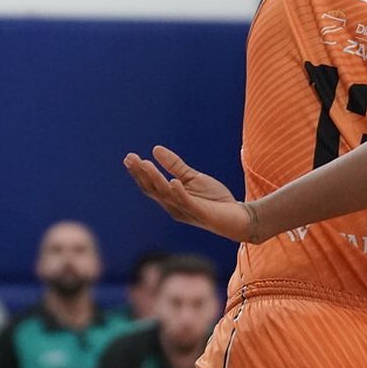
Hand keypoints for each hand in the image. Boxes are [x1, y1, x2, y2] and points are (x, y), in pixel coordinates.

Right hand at [124, 145, 251, 241]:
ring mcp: (186, 210)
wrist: (237, 218)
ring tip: (146, 164)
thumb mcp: (193, 178)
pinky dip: (179, 192)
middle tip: (131, 159)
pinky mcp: (200, 213)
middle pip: (153, 190)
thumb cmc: (214, 200)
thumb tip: (155, 149)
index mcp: (170, 199)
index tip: (129, 158)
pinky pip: (187, 202)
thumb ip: (175, 166)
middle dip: (141, 174)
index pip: (150, 186)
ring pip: (166, 194)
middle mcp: (174, 206)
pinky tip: (173, 181)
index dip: (138, 172)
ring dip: (156, 178)